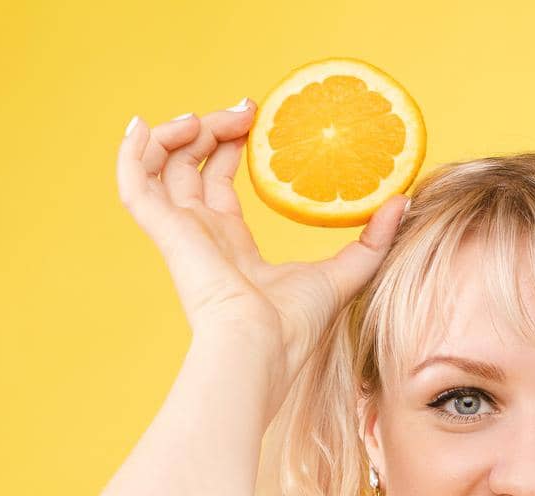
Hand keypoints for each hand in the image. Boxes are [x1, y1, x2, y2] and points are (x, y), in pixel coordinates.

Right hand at [116, 100, 408, 367]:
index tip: (254, 117)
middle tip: (245, 110)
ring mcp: (180, 232)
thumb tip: (402, 202)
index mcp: (230, 245)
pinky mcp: (165, 231)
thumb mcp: (346, 272)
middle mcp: (200, 235)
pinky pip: (134, 184)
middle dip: (211, 129)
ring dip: (179, 132)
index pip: (218, 183)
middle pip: (190, 166)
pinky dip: (131, 152)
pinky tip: (143, 126)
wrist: (260, 346)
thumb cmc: (295, 326)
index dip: (229, 145)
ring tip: (206, 117)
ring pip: (162, 166)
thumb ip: (372, 240)